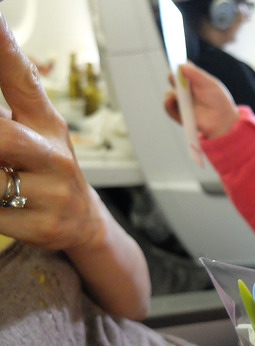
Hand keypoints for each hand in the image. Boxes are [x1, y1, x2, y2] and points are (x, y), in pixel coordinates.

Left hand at [0, 16, 96, 251]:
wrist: (84, 223)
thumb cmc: (48, 169)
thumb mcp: (36, 127)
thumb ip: (9, 94)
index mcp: (46, 122)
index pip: (22, 78)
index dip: (3, 48)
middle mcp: (53, 154)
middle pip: (1, 137)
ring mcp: (52, 192)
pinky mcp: (43, 225)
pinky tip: (1, 204)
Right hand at [164, 61, 239, 138]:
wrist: (223, 121)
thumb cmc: (218, 101)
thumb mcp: (209, 84)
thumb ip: (196, 74)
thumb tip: (181, 65)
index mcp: (193, 80)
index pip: (181, 70)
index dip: (177, 66)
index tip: (175, 62)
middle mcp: (185, 90)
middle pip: (172, 80)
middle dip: (172, 77)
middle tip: (175, 77)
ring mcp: (182, 102)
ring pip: (169, 93)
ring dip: (172, 92)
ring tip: (179, 94)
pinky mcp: (179, 114)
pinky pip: (169, 108)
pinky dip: (168, 103)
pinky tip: (171, 100)